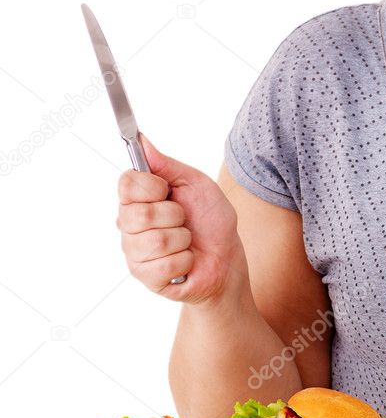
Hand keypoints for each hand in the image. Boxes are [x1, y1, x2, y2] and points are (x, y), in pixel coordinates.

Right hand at [117, 135, 246, 304]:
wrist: (227, 258)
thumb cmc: (211, 221)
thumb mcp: (197, 185)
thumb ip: (168, 165)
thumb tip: (142, 141)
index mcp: (139, 199)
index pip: (126, 184)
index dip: (151, 186)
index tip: (167, 191)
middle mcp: (130, 225)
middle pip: (138, 214)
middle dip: (173, 216)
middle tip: (183, 220)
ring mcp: (135, 253)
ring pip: (154, 241)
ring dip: (183, 239)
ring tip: (187, 241)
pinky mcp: (146, 276)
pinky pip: (164, 264)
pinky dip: (185, 260)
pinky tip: (186, 260)